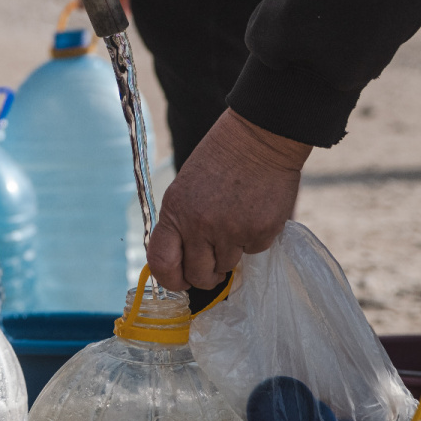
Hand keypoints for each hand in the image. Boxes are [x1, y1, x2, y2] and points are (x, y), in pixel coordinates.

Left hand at [147, 109, 311, 289]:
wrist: (259, 139)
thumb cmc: (220, 161)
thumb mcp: (186, 189)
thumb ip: (181, 223)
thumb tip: (181, 260)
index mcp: (175, 212)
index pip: (161, 261)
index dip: (170, 279)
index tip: (181, 281)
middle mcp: (199, 225)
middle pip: (197, 275)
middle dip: (206, 276)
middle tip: (213, 268)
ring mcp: (230, 231)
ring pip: (227, 266)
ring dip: (231, 253)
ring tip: (236, 222)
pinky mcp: (259, 232)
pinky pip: (253, 251)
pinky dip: (254, 238)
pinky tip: (254, 212)